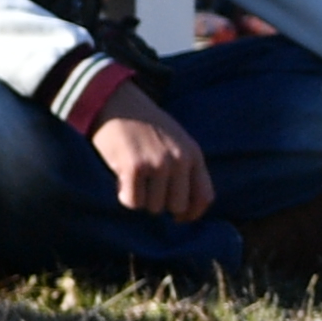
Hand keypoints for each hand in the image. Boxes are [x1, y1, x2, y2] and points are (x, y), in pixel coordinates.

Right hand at [91, 101, 213, 221]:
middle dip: (160, 204)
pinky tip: (122, 179)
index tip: (178, 218)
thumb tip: (184, 210)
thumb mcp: (176, 141)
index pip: (204, 197)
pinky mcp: (134, 167)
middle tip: (146, 188)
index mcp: (193, 154)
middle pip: (176, 207)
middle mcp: (179, 160)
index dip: (192, 214)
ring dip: (140, 198)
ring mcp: (157, 163)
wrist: (117, 102)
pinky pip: (133, 202)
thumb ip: (184, 167)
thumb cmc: (145, 126)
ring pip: (152, 207)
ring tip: (134, 177)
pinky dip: (125, 196)